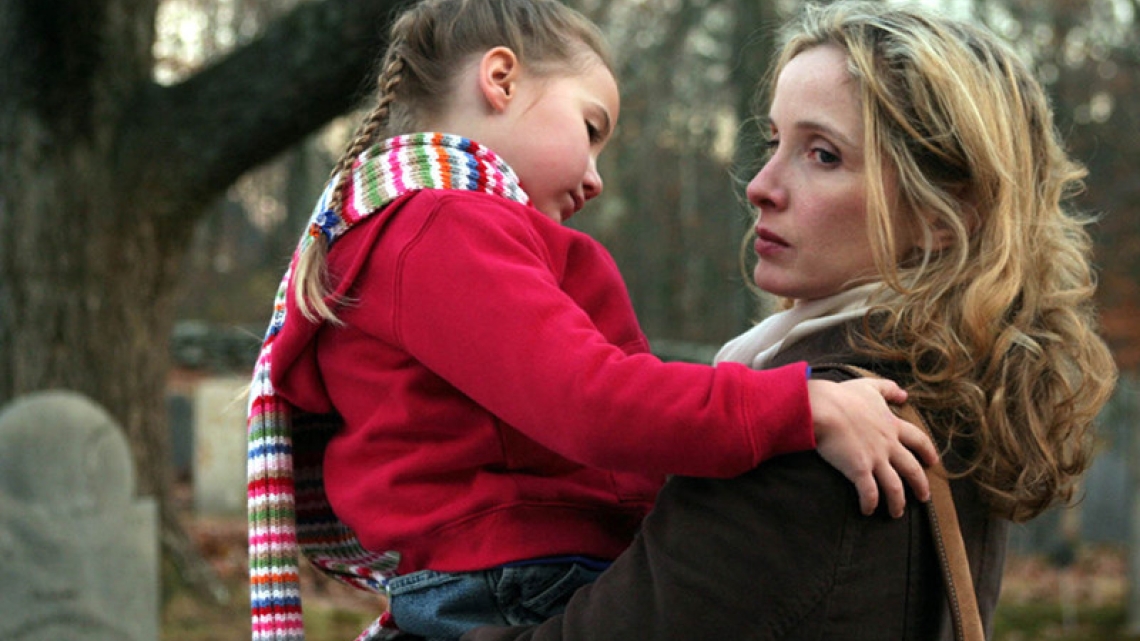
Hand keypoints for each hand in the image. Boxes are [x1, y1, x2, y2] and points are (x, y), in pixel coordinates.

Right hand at [807, 377, 938, 517]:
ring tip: (896, 513)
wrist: (824, 407)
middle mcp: (888, 445)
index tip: (933, 462)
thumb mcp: (869, 386)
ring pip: (895, 487)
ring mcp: (875, 459)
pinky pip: (869, 492)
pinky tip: (867, 510)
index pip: (919, 440)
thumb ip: (888, 388)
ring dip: (898, 502)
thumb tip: (904, 394)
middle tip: (924, 497)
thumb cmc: (842, 396)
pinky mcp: (859, 470)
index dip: (928, 451)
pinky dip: (870, 503)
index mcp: (891, 426)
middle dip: (921, 485)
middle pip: (912, 469)